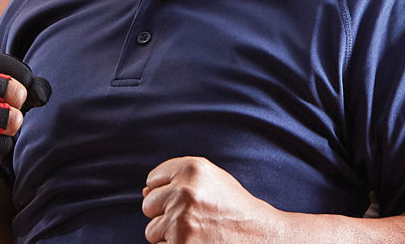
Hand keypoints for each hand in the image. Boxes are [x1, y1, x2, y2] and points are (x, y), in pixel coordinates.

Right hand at [0, 48, 50, 185]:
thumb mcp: (7, 85)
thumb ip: (33, 84)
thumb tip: (40, 97)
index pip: (24, 73)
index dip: (23, 88)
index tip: (4, 92)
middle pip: (19, 94)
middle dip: (18, 106)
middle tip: (0, 107)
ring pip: (13, 120)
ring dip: (11, 127)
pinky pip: (3, 145)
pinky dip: (0, 147)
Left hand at [142, 157, 284, 243]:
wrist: (261, 237)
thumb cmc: (234, 209)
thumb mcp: (211, 182)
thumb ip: (176, 181)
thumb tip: (144, 192)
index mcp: (192, 168)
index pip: (153, 179)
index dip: (168, 193)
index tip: (188, 201)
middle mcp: (185, 190)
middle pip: (148, 204)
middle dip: (166, 214)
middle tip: (194, 219)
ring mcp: (181, 219)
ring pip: (152, 230)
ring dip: (169, 235)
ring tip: (197, 233)